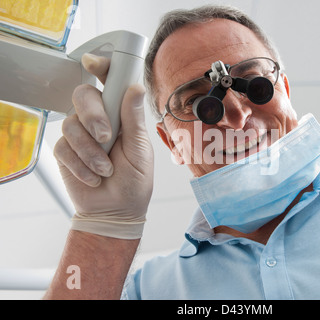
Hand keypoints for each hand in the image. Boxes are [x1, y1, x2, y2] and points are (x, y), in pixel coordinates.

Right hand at [54, 53, 153, 238]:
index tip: (93, 63)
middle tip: (105, 137)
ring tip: (105, 169)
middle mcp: (99, 119)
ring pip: (71, 123)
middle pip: (83, 96)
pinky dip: (80, 165)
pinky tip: (93, 177)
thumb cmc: (135, 181)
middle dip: (93, 115)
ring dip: (89, 150)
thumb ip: (134, 120)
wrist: (117, 211)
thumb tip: (135, 87)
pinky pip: (64, 147)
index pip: (109, 83)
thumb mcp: (140, 150)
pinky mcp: (66, 151)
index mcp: (121, 115)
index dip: (101, 67)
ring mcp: (80, 134)